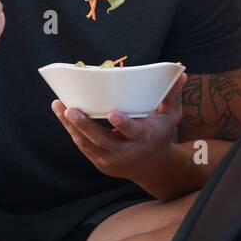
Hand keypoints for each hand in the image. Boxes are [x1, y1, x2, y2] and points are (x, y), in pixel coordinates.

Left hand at [52, 71, 187, 181]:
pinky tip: (63, 115)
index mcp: (143, 137)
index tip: (112, 113)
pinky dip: (73, 131)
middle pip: (102, 139)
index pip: (132, 132)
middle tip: (71, 109)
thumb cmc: (160, 134)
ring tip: (59, 106)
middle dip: (85, 125)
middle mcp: (126, 151)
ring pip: (87, 143)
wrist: (153, 167)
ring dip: (71, 126)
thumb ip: (172, 95)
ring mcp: (111, 159)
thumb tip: (181, 73)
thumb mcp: (170, 117)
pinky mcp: (100, 162)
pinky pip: (84, 146)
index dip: (122, 124)